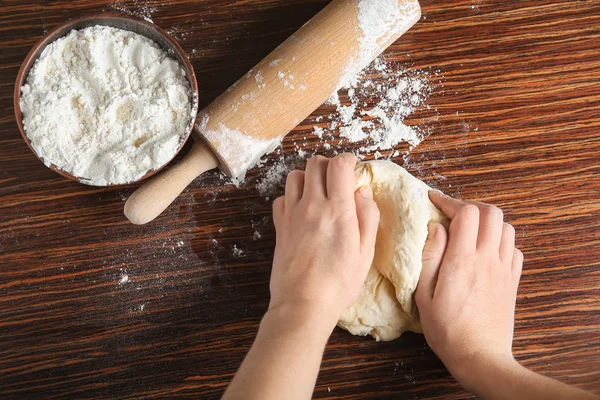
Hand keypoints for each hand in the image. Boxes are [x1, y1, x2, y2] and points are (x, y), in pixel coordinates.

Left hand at [269, 154, 379, 323]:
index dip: (349, 161)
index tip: (354, 169)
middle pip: (315, 163)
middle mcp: (312, 206)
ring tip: (320, 192)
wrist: (302, 304)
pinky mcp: (279, 227)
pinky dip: (292, 197)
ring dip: (309, 177)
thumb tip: (362, 192)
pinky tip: (302, 210)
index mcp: (338, 210)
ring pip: (295, 176)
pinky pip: (281, 198)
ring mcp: (292, 215)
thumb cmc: (338, 283)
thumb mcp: (365, 253)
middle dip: (329, 164)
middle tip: (338, 179)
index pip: (339, 165)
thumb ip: (367, 217)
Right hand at [415, 191, 522, 384]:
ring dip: (487, 221)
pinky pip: (514, 248)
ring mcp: (503, 269)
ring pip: (506, 227)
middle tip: (453, 214)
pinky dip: (500, 240)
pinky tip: (486, 250)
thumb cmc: (446, 328)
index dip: (449, 200)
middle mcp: (487, 259)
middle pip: (491, 212)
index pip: (465, 213)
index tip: (434, 200)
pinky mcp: (512, 281)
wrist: (480, 356)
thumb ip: (430, 256)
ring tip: (470, 230)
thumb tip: (435, 227)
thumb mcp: (424, 294)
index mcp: (462, 260)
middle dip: (470, 206)